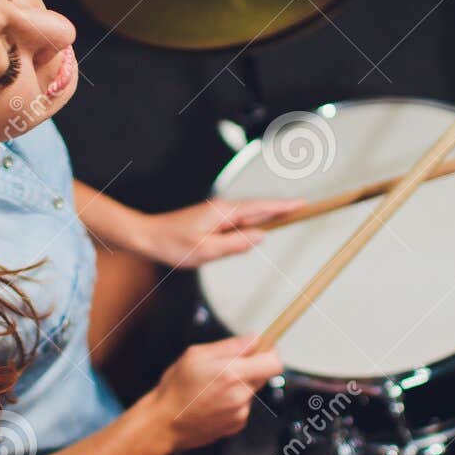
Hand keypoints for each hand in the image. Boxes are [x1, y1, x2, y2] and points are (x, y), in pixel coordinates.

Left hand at [135, 198, 304, 267]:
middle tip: (306, 209)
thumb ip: (235, 244)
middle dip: (282, 208)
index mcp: (224, 213)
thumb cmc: (172, 244)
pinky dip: (253, 222)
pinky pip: (239, 221)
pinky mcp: (213, 221)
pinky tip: (260, 228)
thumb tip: (260, 237)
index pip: (260, 207)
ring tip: (291, 216)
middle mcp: (223, 209)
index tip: (303, 204)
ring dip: (269, 215)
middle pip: (259, 208)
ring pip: (249, 215)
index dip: (283, 206)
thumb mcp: (206, 250)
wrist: (148, 237)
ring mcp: (218, 214)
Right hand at [141, 334, 283, 451]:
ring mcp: (240, 412)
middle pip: (264, 374)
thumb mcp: (196, 354)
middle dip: (251, 366)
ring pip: (251, 390)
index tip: (263, 348)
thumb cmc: (175, 389)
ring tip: (214, 386)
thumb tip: (254, 340)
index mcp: (232, 374)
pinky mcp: (237, 424)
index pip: (274, 363)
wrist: (164, 424)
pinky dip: (233, 400)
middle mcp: (241, 395)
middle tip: (229, 365)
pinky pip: (243, 405)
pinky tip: (213, 401)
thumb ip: (230, 346)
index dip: (270, 352)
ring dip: (240, 384)